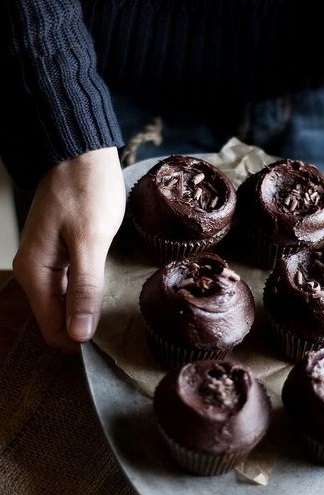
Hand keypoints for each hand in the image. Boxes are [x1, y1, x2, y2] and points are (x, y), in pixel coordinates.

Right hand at [13, 147, 125, 351]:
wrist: (80, 155)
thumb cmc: (87, 192)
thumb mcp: (90, 241)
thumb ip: (84, 289)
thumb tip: (78, 335)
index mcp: (36, 273)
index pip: (53, 330)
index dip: (80, 339)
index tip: (110, 339)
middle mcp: (34, 272)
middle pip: (57, 320)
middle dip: (84, 328)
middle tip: (118, 323)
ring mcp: (46, 263)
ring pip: (64, 305)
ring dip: (86, 311)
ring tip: (115, 309)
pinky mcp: (60, 254)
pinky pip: (69, 287)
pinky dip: (86, 294)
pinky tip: (105, 290)